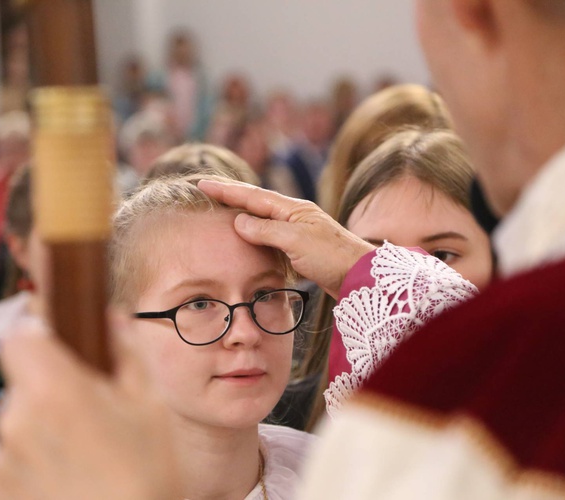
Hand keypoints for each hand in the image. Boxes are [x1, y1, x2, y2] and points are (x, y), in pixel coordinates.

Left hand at [0, 319, 178, 499]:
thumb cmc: (145, 476)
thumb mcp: (150, 404)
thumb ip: (126, 348)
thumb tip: (110, 315)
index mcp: (53, 390)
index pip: (19, 337)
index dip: (40, 334)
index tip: (61, 342)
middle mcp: (16, 422)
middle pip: (25, 382)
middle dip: (54, 387)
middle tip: (94, 412)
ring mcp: (4, 462)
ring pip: (21, 422)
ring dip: (46, 428)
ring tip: (89, 455)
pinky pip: (15, 459)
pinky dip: (37, 462)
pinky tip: (74, 479)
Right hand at [198, 179, 374, 297]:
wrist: (361, 277)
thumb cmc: (332, 257)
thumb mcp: (296, 241)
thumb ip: (266, 230)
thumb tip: (238, 221)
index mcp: (293, 209)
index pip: (252, 196)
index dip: (227, 191)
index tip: (203, 184)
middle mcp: (295, 216)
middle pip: (256, 201)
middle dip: (232, 194)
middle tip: (207, 187)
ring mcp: (299, 231)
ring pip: (263, 217)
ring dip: (241, 210)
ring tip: (222, 205)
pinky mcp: (301, 248)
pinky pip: (270, 234)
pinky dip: (254, 231)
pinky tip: (248, 234)